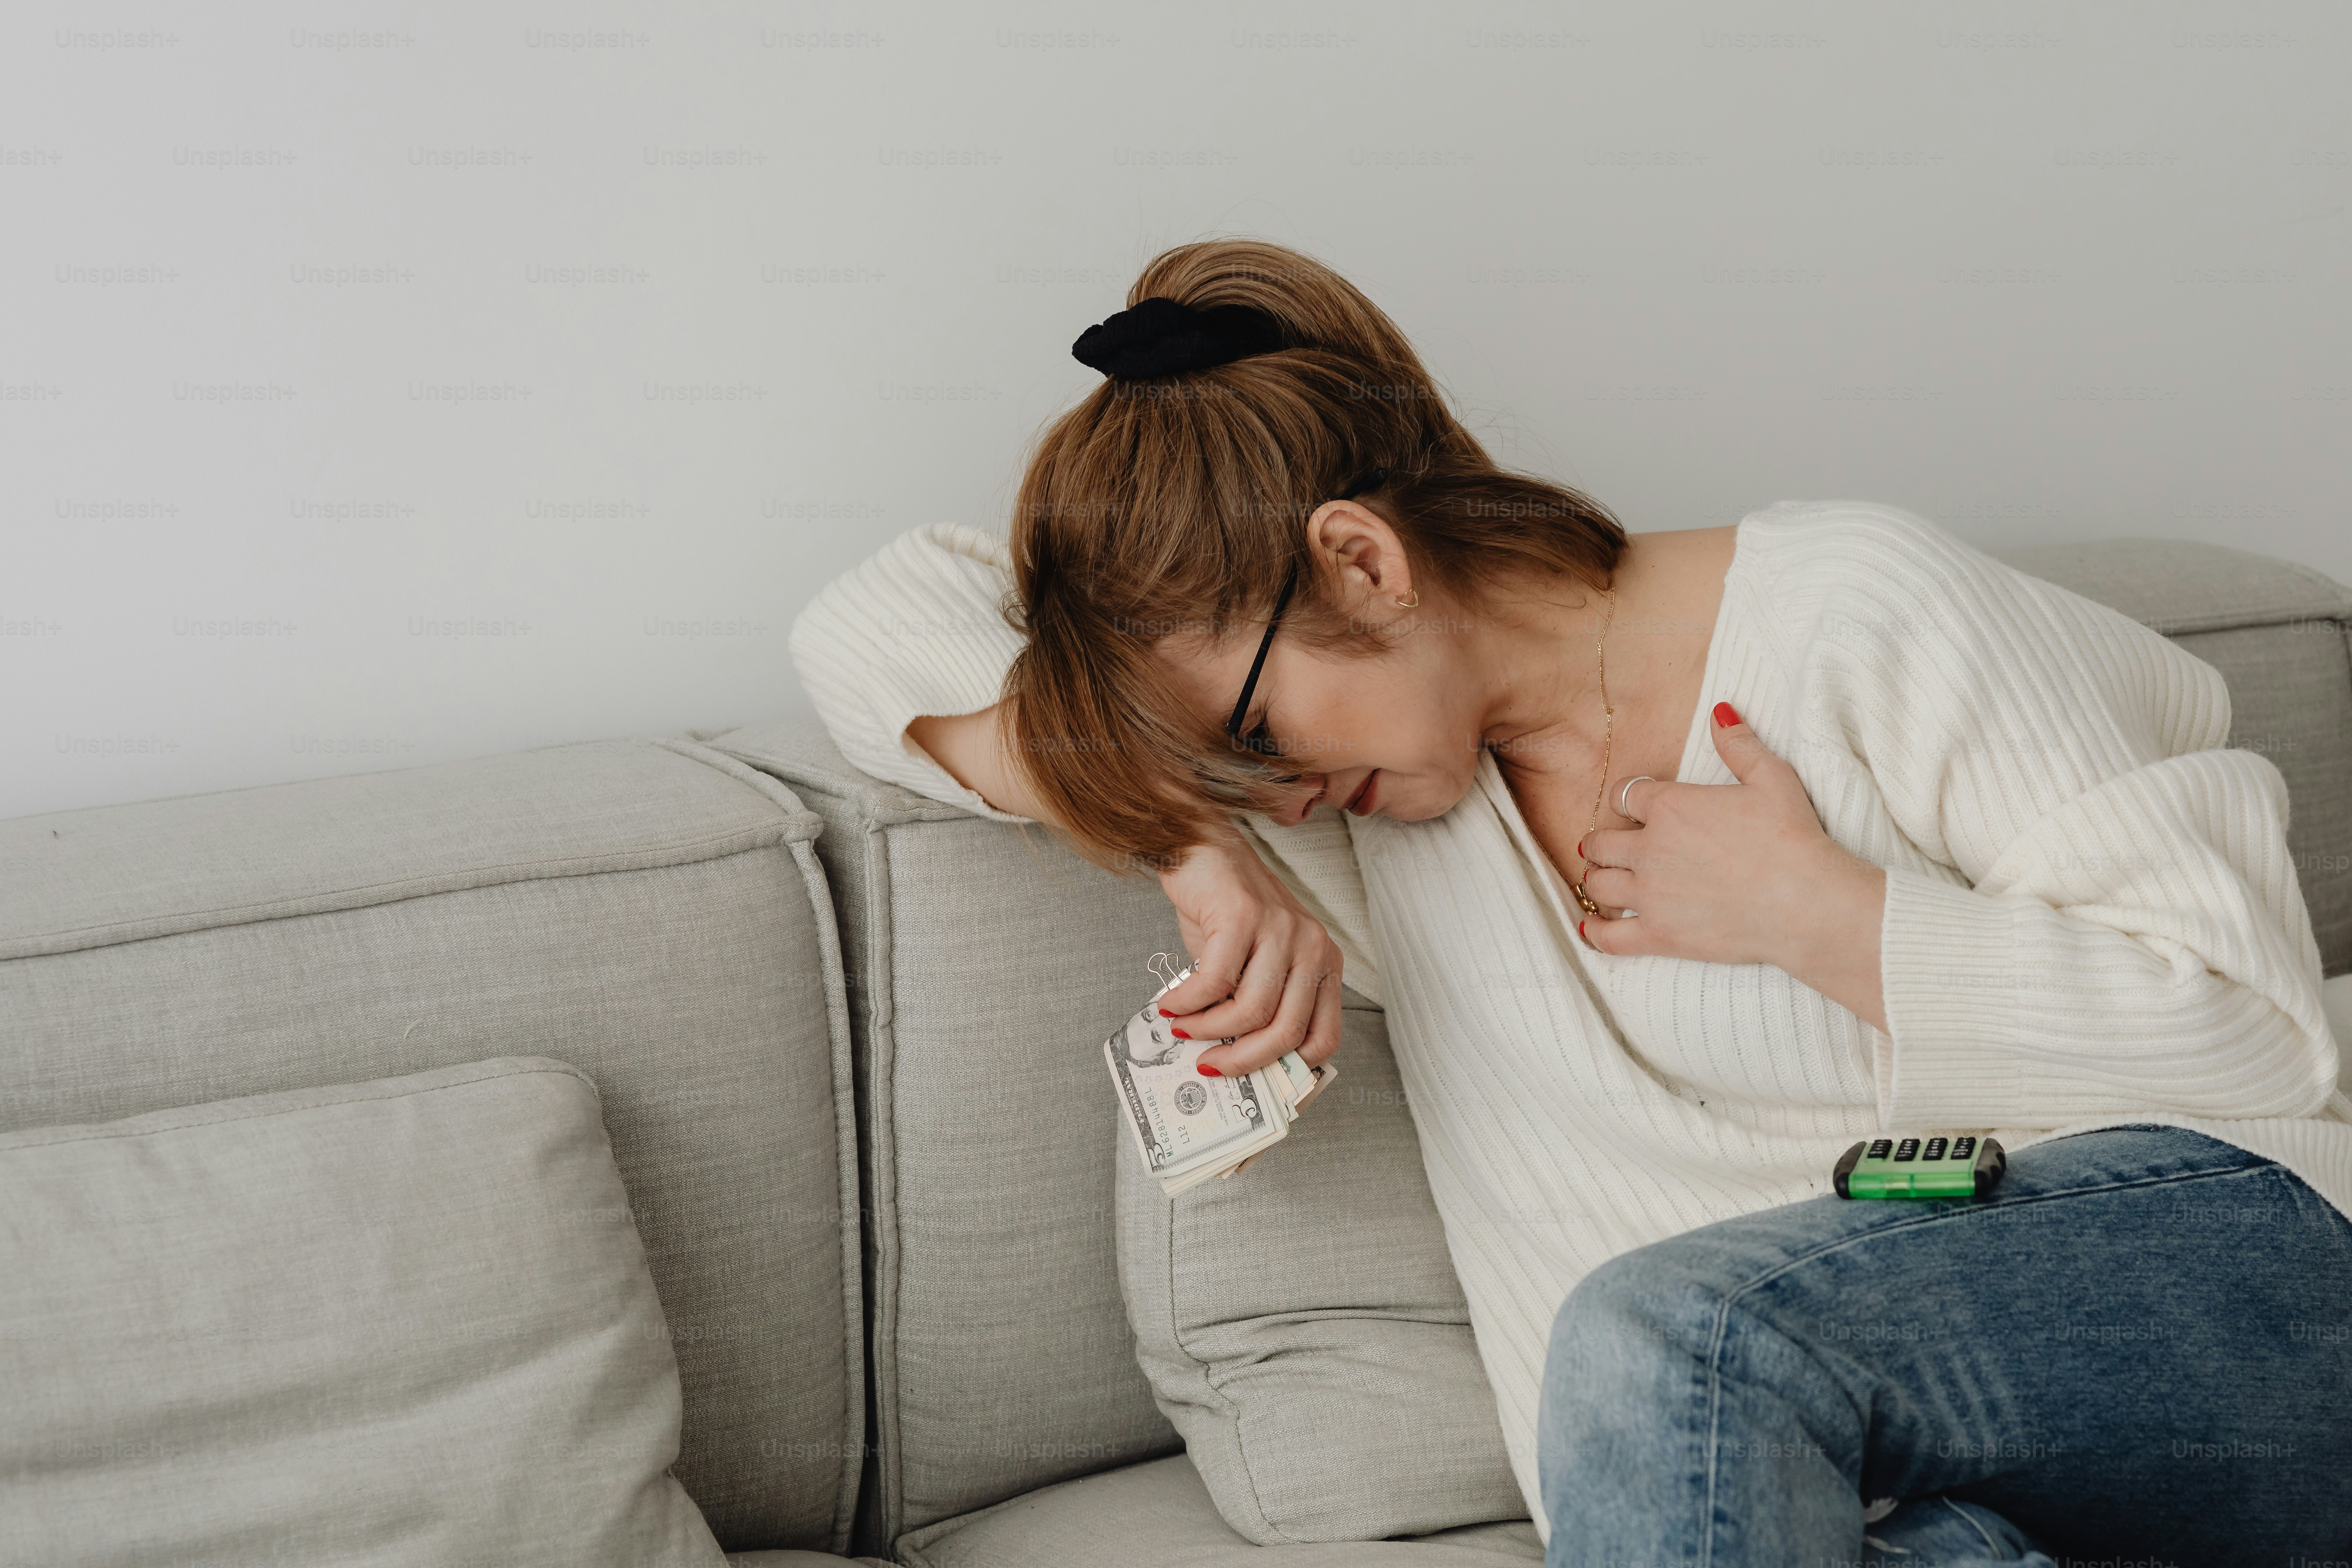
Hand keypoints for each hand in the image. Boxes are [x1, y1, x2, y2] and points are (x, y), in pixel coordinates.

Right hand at [1150, 830, 1345, 1076]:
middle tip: (1207, 1065)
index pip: (1323, 1037)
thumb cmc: (1225, 914)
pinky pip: (1216, 980)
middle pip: (1286, 1031)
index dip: (1287, 1070)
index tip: (1250, 1084)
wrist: (1201, 849)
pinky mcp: (1244, 915)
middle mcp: (1312, 946)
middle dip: (1242, 1061)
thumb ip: (1256, 1007)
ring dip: (1208, 1029)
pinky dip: (1188, 1001)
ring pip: (1252, 1010)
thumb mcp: (1253, 966)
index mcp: (1323, 964)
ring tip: (1182, 1028)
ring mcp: (1281, 929)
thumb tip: (1234, 1063)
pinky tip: (1170, 1003)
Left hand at [1579, 703, 1887, 1028]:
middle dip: (1601, 843)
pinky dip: (1594, 932)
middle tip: (1608, 848)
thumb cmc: (1793, 839)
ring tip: (1604, 880)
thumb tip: (1720, 710)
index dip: (1627, 799)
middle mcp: (1650, 849)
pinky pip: (1608, 937)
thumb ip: (1739, 744)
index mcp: (1671, 807)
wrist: (1806, 903)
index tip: (1633, 806)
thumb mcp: (1772, 778)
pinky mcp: (1659, 935)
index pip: (1625, 795)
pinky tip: (1591, 926)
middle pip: (1600, 842)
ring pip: (1597, 884)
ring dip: (1597, 880)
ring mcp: (1650, 895)